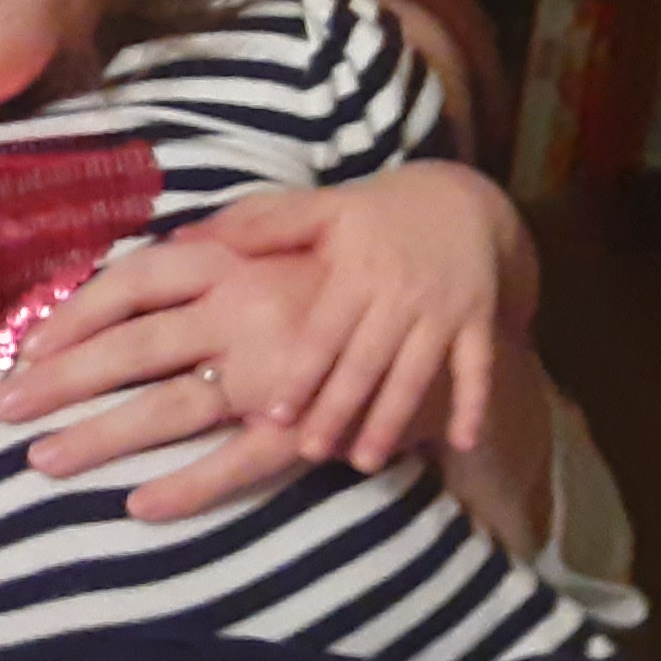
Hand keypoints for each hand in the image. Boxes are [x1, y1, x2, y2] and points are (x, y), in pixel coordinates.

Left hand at [0, 165, 528, 518]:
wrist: (455, 287)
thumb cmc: (352, 258)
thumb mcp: (289, 230)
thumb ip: (224, 237)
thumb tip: (162, 243)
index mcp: (236, 263)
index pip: (132, 285)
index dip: (72, 318)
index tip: (22, 348)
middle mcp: (251, 314)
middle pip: (135, 351)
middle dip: (61, 382)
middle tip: (2, 409)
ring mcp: (283, 373)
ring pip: (175, 410)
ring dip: (105, 439)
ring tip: (45, 462)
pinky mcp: (316, 424)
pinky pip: (244, 463)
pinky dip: (192, 487)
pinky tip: (139, 508)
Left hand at [174, 166, 527, 466]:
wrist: (459, 198)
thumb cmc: (370, 213)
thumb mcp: (316, 209)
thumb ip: (254, 227)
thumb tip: (182, 239)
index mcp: (354, 269)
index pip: (321, 331)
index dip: (299, 374)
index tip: (272, 416)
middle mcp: (399, 293)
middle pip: (365, 361)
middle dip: (339, 409)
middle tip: (311, 451)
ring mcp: (442, 310)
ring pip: (416, 372)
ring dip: (393, 418)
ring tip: (364, 461)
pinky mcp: (478, 320)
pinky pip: (477, 367)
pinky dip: (474, 403)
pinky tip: (462, 442)